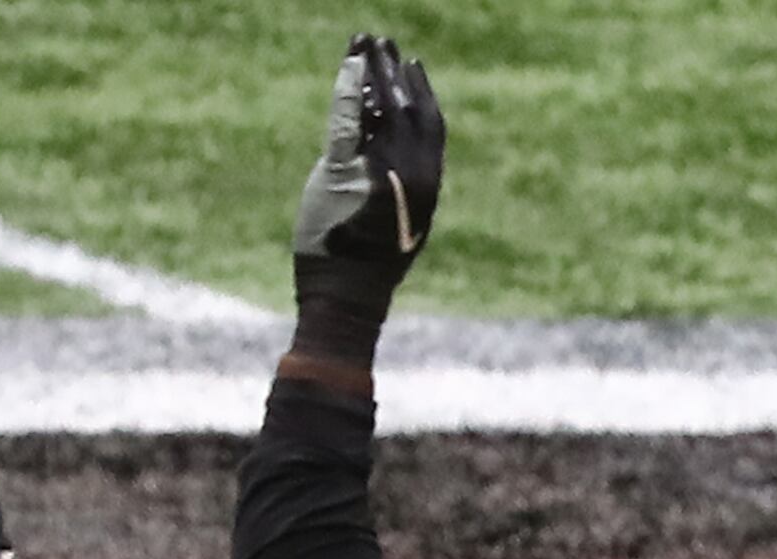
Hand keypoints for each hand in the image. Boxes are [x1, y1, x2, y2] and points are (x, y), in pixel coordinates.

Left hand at [292, 32, 444, 320]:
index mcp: (427, 188)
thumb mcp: (390, 224)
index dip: (421, 92)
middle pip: (407, 108)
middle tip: (384, 41)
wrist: (348, 298)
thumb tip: (387, 160)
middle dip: (396, 71)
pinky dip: (348, 87)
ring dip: (373, 70)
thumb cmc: (365, 269)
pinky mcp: (345, 171)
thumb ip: (392, 187)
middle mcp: (411, 176)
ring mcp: (381, 172)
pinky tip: (347, 64)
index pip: (431, 127)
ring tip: (364, 43)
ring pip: (381, 106)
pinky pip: (348, 118)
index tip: (411, 65)